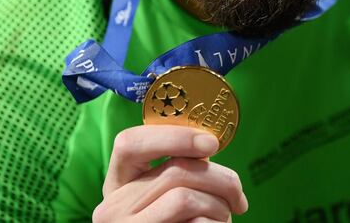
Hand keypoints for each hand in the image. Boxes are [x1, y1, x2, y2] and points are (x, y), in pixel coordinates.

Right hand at [93, 125, 247, 222]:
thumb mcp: (164, 199)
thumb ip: (180, 172)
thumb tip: (209, 144)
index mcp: (117, 185)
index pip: (130, 142)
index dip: (174, 136)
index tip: (212, 144)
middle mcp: (111, 207)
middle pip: (175, 170)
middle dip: (221, 180)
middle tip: (238, 198)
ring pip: (184, 197)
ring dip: (219, 207)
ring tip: (224, 218)